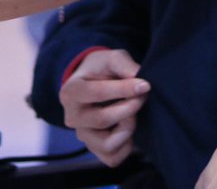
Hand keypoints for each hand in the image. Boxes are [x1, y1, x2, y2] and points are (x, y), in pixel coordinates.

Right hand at [60, 49, 149, 166]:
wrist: (94, 83)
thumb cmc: (102, 70)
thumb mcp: (111, 58)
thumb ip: (124, 65)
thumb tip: (141, 82)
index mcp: (70, 92)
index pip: (96, 93)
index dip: (123, 90)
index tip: (145, 85)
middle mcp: (72, 117)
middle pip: (102, 119)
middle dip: (129, 108)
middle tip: (142, 97)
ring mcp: (82, 136)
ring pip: (107, 144)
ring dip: (128, 129)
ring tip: (133, 114)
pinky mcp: (94, 149)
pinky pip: (112, 158)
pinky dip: (126, 146)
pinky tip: (127, 127)